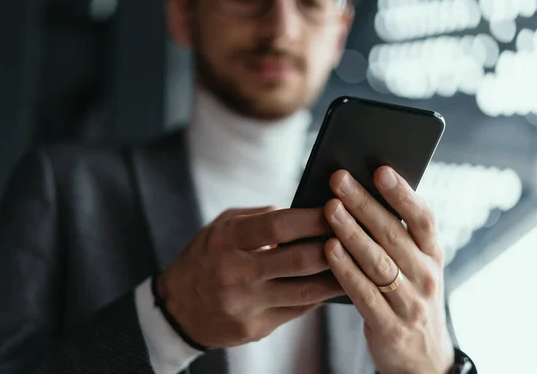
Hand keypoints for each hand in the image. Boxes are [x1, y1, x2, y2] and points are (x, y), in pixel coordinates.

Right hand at [160, 206, 344, 347]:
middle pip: (298, 260)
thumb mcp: (221, 226)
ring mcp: (245, 305)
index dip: (313, 218)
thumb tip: (303, 213)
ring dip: (337, 276)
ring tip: (359, 261)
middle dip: (334, 246)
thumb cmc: (205, 257)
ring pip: (305, 291)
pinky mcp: (254, 328)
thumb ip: (259, 218)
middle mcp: (235, 273)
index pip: (279, 226)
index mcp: (226, 241)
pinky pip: (298, 310)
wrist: (177, 307)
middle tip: (358, 234)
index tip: (338, 208)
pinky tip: (337, 284)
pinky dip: (320, 295)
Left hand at [323, 168, 453, 373]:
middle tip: (339, 179)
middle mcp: (426, 277)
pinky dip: (345, 270)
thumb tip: (361, 194)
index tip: (380, 170)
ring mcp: (410, 303)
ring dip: (352, 232)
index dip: (403, 194)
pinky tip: (328, 249)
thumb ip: (395, 238)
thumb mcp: (414, 268)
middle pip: (394, 234)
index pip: (423, 219)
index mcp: (433, 256)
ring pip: (378, 262)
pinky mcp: (389, 326)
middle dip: (364, 203)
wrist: (421, 358)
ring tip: (330, 209)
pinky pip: (364, 293)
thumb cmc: (408, 297)